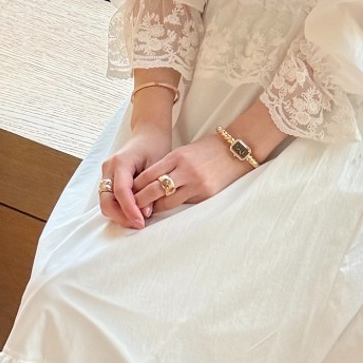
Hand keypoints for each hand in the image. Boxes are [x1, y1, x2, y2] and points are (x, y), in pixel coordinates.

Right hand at [98, 127, 173, 228]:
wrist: (148, 135)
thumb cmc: (155, 147)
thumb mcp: (157, 166)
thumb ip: (150, 188)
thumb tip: (145, 212)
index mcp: (121, 162)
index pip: (121, 191)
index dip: (129, 209)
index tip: (141, 222)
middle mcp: (109, 168)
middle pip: (107, 200)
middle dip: (121, 216)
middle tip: (138, 225)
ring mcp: (106, 174)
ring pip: (105, 202)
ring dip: (119, 215)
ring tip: (137, 222)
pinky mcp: (108, 179)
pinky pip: (109, 199)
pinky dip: (118, 209)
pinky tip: (133, 214)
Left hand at [132, 131, 254, 216]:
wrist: (235, 150)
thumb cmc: (207, 150)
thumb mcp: (184, 152)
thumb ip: (168, 166)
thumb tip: (148, 184)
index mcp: (177, 157)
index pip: (148, 175)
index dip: (135, 187)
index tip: (127, 195)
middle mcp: (185, 171)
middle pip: (154, 190)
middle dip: (140, 201)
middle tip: (131, 209)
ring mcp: (197, 184)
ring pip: (167, 202)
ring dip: (155, 208)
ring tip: (146, 212)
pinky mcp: (206, 195)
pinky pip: (184, 204)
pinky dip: (174, 207)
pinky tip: (167, 211)